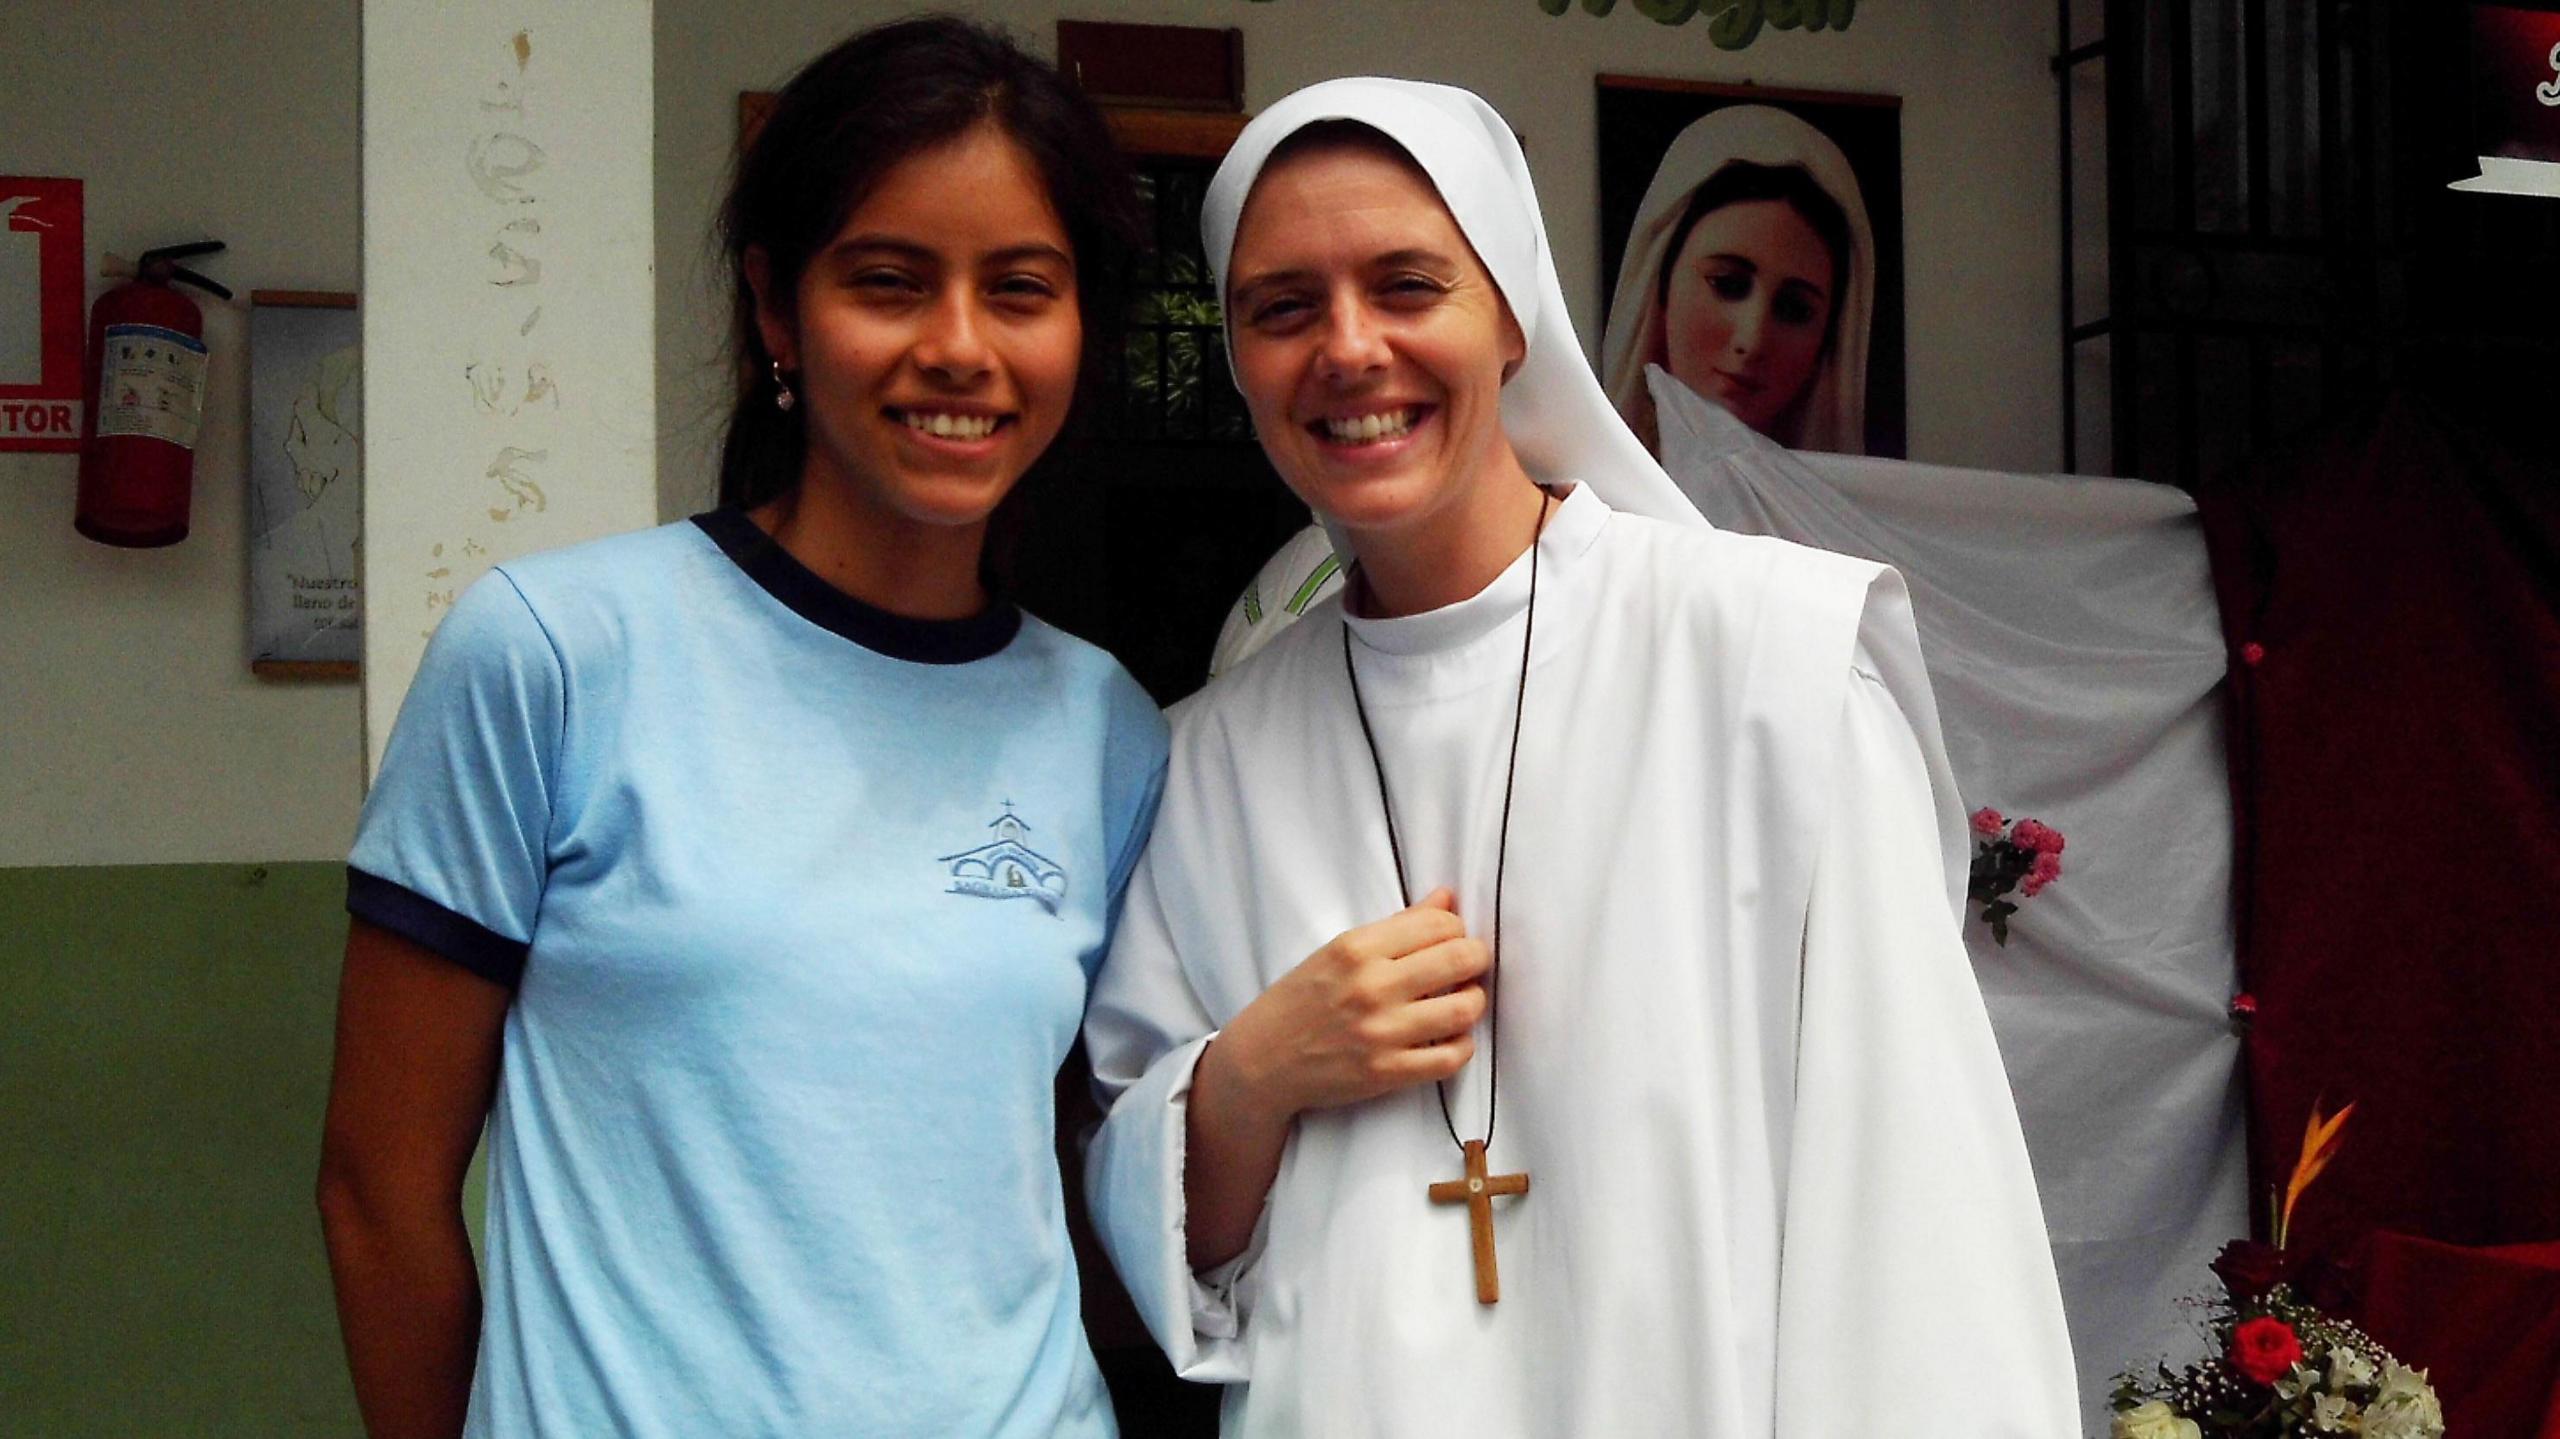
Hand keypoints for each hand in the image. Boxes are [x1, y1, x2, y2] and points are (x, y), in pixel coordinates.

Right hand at [1211, 888, 1489, 1127]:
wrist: (1263, 1060)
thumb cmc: (1302, 1000)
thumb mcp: (1339, 951)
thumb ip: (1398, 926)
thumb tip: (1447, 898)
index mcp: (1357, 948)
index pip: (1439, 923)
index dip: (1456, 928)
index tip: (1451, 938)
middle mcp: (1371, 987)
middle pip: (1460, 959)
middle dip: (1476, 958)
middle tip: (1470, 965)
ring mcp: (1380, 1032)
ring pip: (1464, 1009)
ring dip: (1473, 1001)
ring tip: (1462, 1000)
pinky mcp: (1386, 1073)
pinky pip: (1451, 1057)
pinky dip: (1462, 1046)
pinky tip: (1450, 1038)